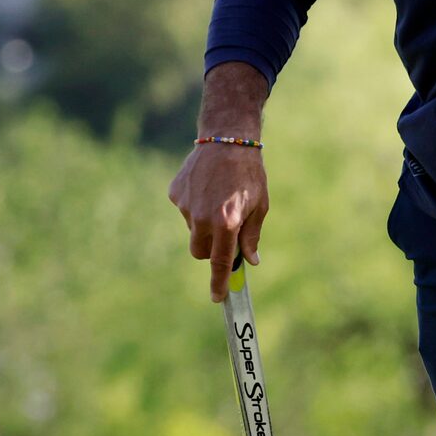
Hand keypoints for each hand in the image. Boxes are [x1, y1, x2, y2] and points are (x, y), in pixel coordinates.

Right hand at [168, 142, 268, 299]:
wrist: (227, 137)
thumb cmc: (249, 173)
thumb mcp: (260, 205)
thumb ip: (252, 236)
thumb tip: (250, 262)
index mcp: (227, 222)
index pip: (220, 262)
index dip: (219, 283)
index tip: (217, 298)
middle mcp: (203, 217)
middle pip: (199, 252)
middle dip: (210, 251)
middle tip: (225, 233)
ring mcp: (186, 205)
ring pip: (193, 230)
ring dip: (204, 224)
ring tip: (218, 198)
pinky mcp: (175, 193)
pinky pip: (185, 210)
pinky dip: (195, 206)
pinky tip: (207, 187)